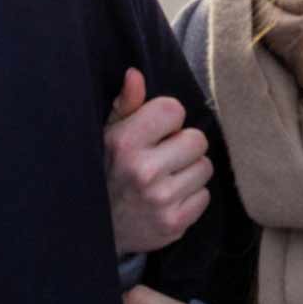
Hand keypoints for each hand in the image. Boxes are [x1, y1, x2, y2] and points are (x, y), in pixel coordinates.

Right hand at [104, 68, 213, 255]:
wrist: (97, 230)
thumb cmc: (107, 172)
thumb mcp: (108, 135)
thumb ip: (125, 105)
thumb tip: (135, 74)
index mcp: (124, 143)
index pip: (173, 110)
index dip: (167, 120)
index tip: (154, 133)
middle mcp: (143, 170)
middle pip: (197, 139)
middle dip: (183, 146)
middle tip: (163, 157)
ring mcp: (160, 200)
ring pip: (205, 168)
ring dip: (189, 171)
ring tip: (166, 179)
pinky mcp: (174, 224)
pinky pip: (205, 196)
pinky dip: (190, 197)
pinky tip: (169, 198)